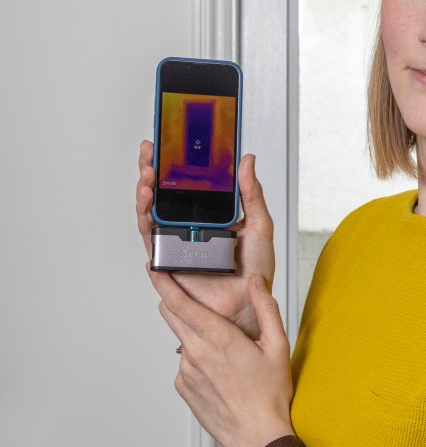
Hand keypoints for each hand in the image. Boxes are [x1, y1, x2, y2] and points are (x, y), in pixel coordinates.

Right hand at [137, 140, 274, 338]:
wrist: (247, 305)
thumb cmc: (256, 271)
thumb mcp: (260, 224)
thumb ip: (251, 193)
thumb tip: (247, 160)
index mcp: (212, 215)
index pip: (190, 184)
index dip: (179, 163)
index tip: (173, 141)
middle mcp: (190, 226)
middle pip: (165, 193)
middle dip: (153, 169)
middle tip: (150, 150)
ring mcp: (177, 242)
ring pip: (153, 211)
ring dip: (145, 189)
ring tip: (147, 173)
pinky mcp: (168, 259)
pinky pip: (151, 236)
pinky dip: (145, 217)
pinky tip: (146, 200)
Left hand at [157, 273, 294, 446]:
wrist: (256, 436)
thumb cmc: (269, 394)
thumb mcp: (278, 346)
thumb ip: (266, 309)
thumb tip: (256, 283)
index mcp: (218, 338)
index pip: (180, 303)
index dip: (164, 282)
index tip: (154, 267)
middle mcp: (196, 353)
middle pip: (173, 316)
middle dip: (177, 301)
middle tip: (193, 296)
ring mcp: (185, 372)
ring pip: (183, 339)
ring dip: (196, 333)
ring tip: (227, 351)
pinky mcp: (183, 387)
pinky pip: (186, 362)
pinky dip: (199, 357)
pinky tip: (222, 371)